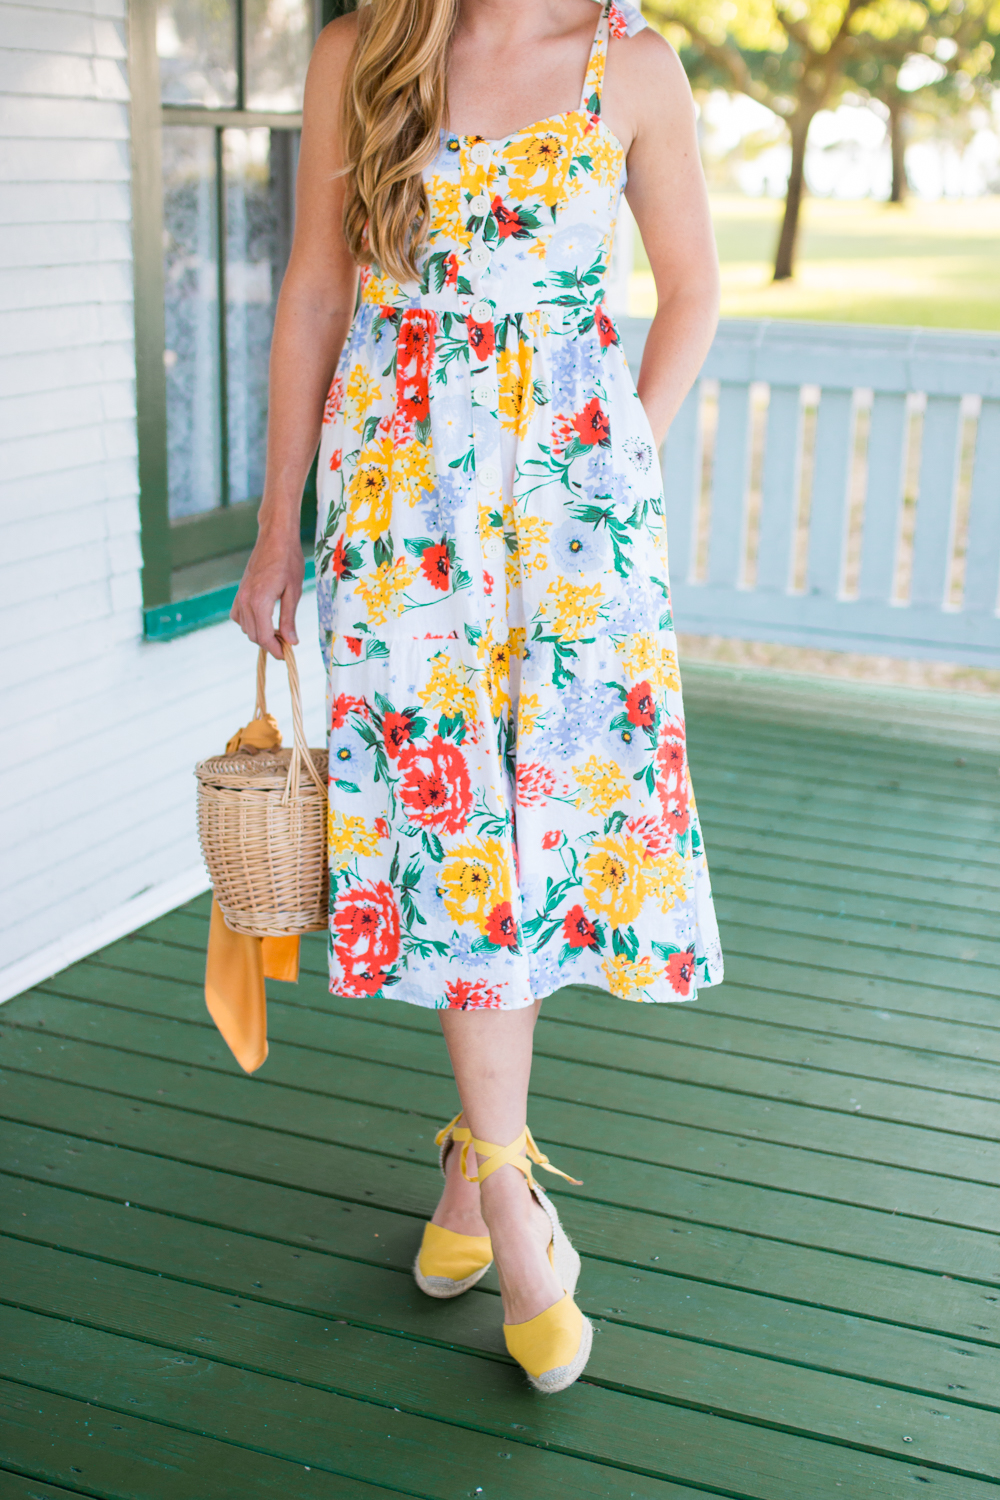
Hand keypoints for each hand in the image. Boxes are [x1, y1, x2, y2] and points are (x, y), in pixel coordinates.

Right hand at [230, 526, 304, 658]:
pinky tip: (263, 620)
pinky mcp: (240, 592)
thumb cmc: (288, 561)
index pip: (263, 636)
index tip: (287, 655)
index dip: (276, 650)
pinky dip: (249, 623)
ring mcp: (240, 596)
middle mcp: (245, 600)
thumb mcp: (293, 592)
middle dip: (270, 644)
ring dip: (260, 634)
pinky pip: (239, 616)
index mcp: (259, 601)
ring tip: (279, 632)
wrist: (275, 538)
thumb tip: (291, 642)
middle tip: (287, 644)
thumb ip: (289, 619)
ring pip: (245, 627)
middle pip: (253, 635)